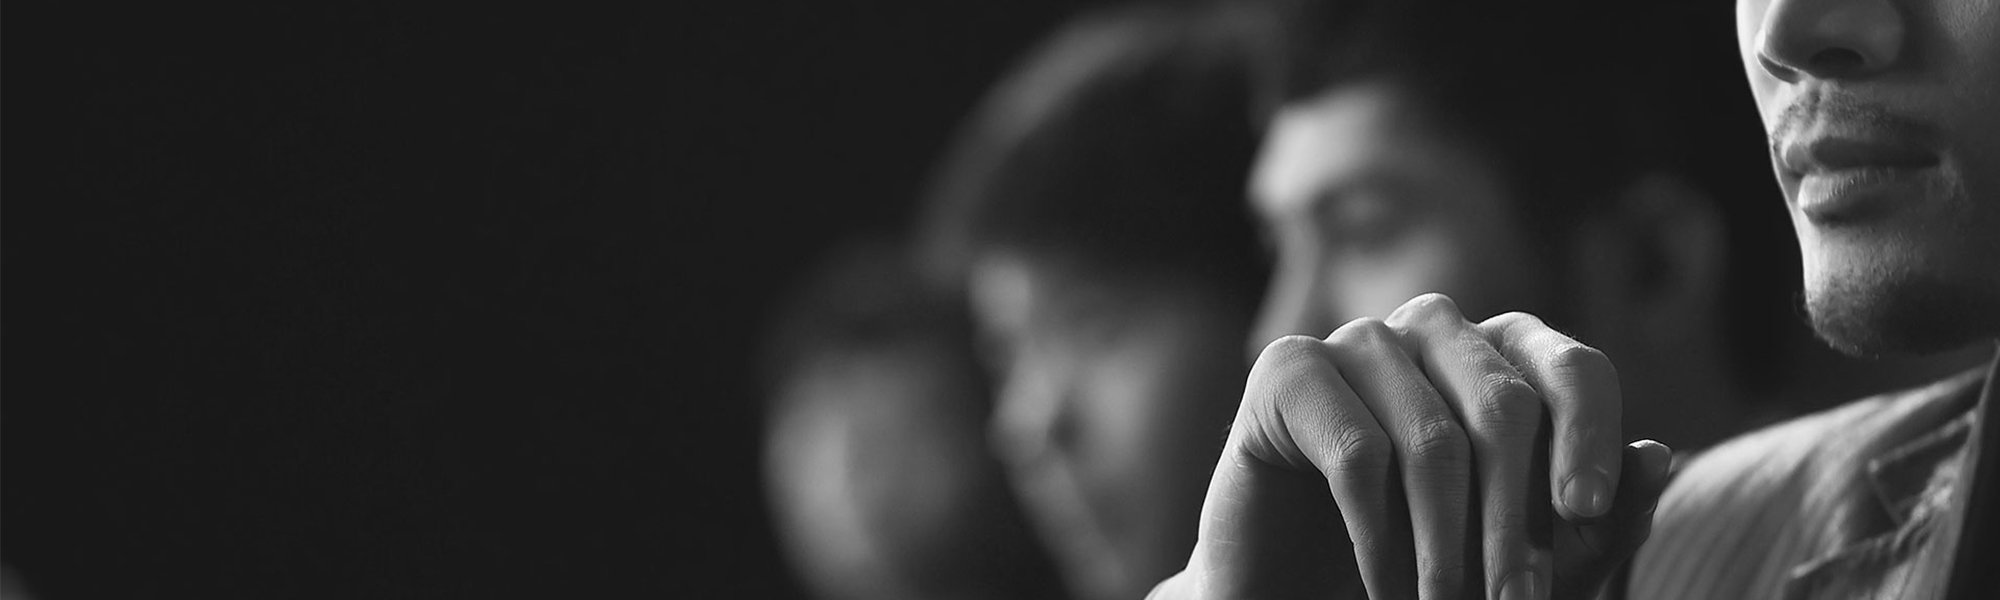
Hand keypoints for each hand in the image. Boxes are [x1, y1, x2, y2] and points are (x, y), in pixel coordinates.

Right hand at [1148, 294, 1673, 599]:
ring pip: (1432, 438)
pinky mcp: (1287, 371)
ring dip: (1446, 547)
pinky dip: (1380, 538)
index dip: (1591, 438)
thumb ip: (1594, 521)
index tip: (1588, 514)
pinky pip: (1355, 451)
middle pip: (1506, 406)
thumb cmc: (1421, 564)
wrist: (1295, 584)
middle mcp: (1437, 329)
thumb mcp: (1526, 560)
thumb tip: (1661, 457)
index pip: (1574, 371)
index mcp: (1507, 354)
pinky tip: (1384, 589)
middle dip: (1517, 525)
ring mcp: (1360, 340)